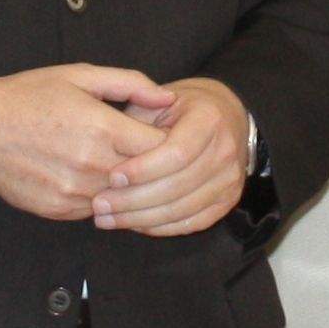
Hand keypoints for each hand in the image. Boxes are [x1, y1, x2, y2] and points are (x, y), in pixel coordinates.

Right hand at [0, 64, 176, 222]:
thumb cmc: (29, 96)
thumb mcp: (80, 76)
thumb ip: (130, 84)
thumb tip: (168, 99)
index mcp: (101, 128)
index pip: (161, 147)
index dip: (168, 140)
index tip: (162, 133)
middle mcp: (91, 165)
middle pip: (147, 176)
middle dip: (152, 164)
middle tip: (141, 149)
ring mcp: (75, 192)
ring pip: (123, 196)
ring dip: (125, 183)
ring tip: (112, 159)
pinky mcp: (60, 210)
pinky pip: (97, 208)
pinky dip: (100, 194)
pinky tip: (88, 173)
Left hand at [94, 77, 251, 236]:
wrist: (225, 118)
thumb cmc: (180, 109)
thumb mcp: (156, 100)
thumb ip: (136, 119)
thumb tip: (110, 147)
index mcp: (209, 119)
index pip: (176, 153)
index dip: (143, 169)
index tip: (112, 177)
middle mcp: (225, 151)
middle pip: (177, 186)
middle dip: (133, 200)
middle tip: (99, 206)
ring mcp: (230, 180)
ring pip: (181, 209)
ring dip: (140, 218)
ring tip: (106, 219)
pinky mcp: (227, 202)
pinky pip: (190, 223)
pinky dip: (158, 227)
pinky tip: (132, 223)